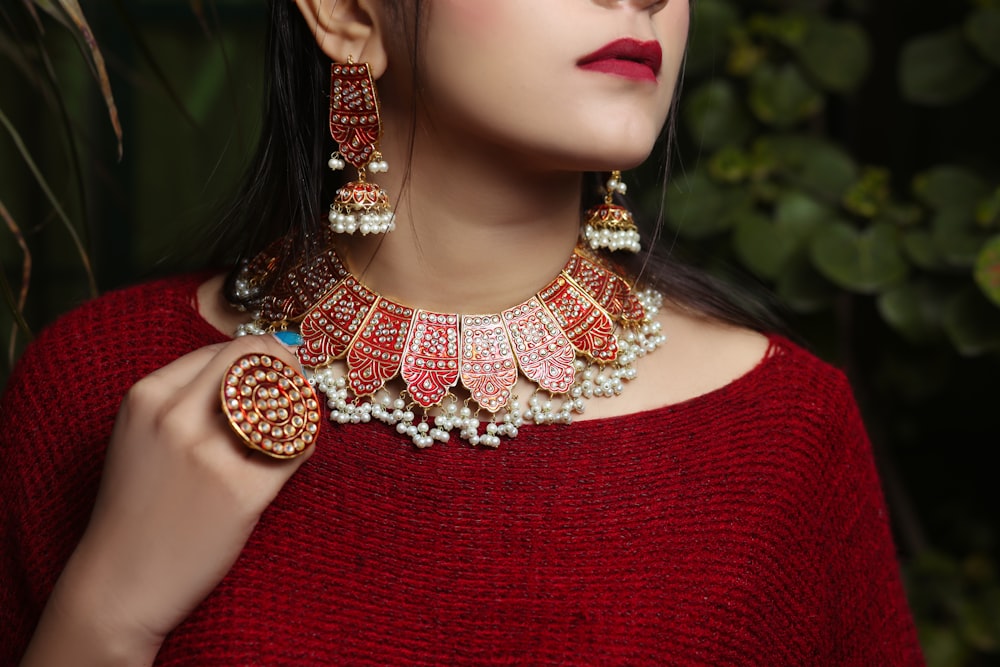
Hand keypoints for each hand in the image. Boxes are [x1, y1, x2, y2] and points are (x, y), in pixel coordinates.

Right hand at [20, 336, 313, 665]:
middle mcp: (177, 417)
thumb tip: (254, 362)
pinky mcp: (242, 493)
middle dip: (286, 365)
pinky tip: (296, 451)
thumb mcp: (140, 434)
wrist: (118, 583)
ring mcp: (210, 455)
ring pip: (282, 402)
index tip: (277, 362)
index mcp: (148, 396)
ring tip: (298, 416)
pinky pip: (296, 449)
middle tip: (298, 380)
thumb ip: (186, 396)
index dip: (261, 353)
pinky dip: (304, 444)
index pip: (226, 349)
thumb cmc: (136, 508)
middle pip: (256, 361)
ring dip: (300, 404)